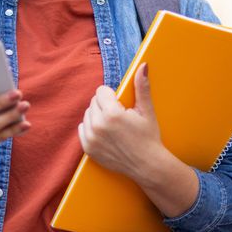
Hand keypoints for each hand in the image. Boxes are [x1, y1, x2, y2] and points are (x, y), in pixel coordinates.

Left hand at [78, 63, 163, 180]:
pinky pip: (82, 128)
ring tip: (113, 125)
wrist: (147, 166)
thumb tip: (143, 65)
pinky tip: (105, 133)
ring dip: (97, 116)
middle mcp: (98, 126)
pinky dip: (91, 128)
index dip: (113, 95)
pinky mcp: (88, 149)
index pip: (101, 91)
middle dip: (105, 105)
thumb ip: (142, 87)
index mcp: (112, 113)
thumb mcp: (147, 111)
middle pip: (94, 101)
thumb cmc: (149, 137)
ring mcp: (91, 138)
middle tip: (120, 116)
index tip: (122, 105)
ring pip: (88, 114)